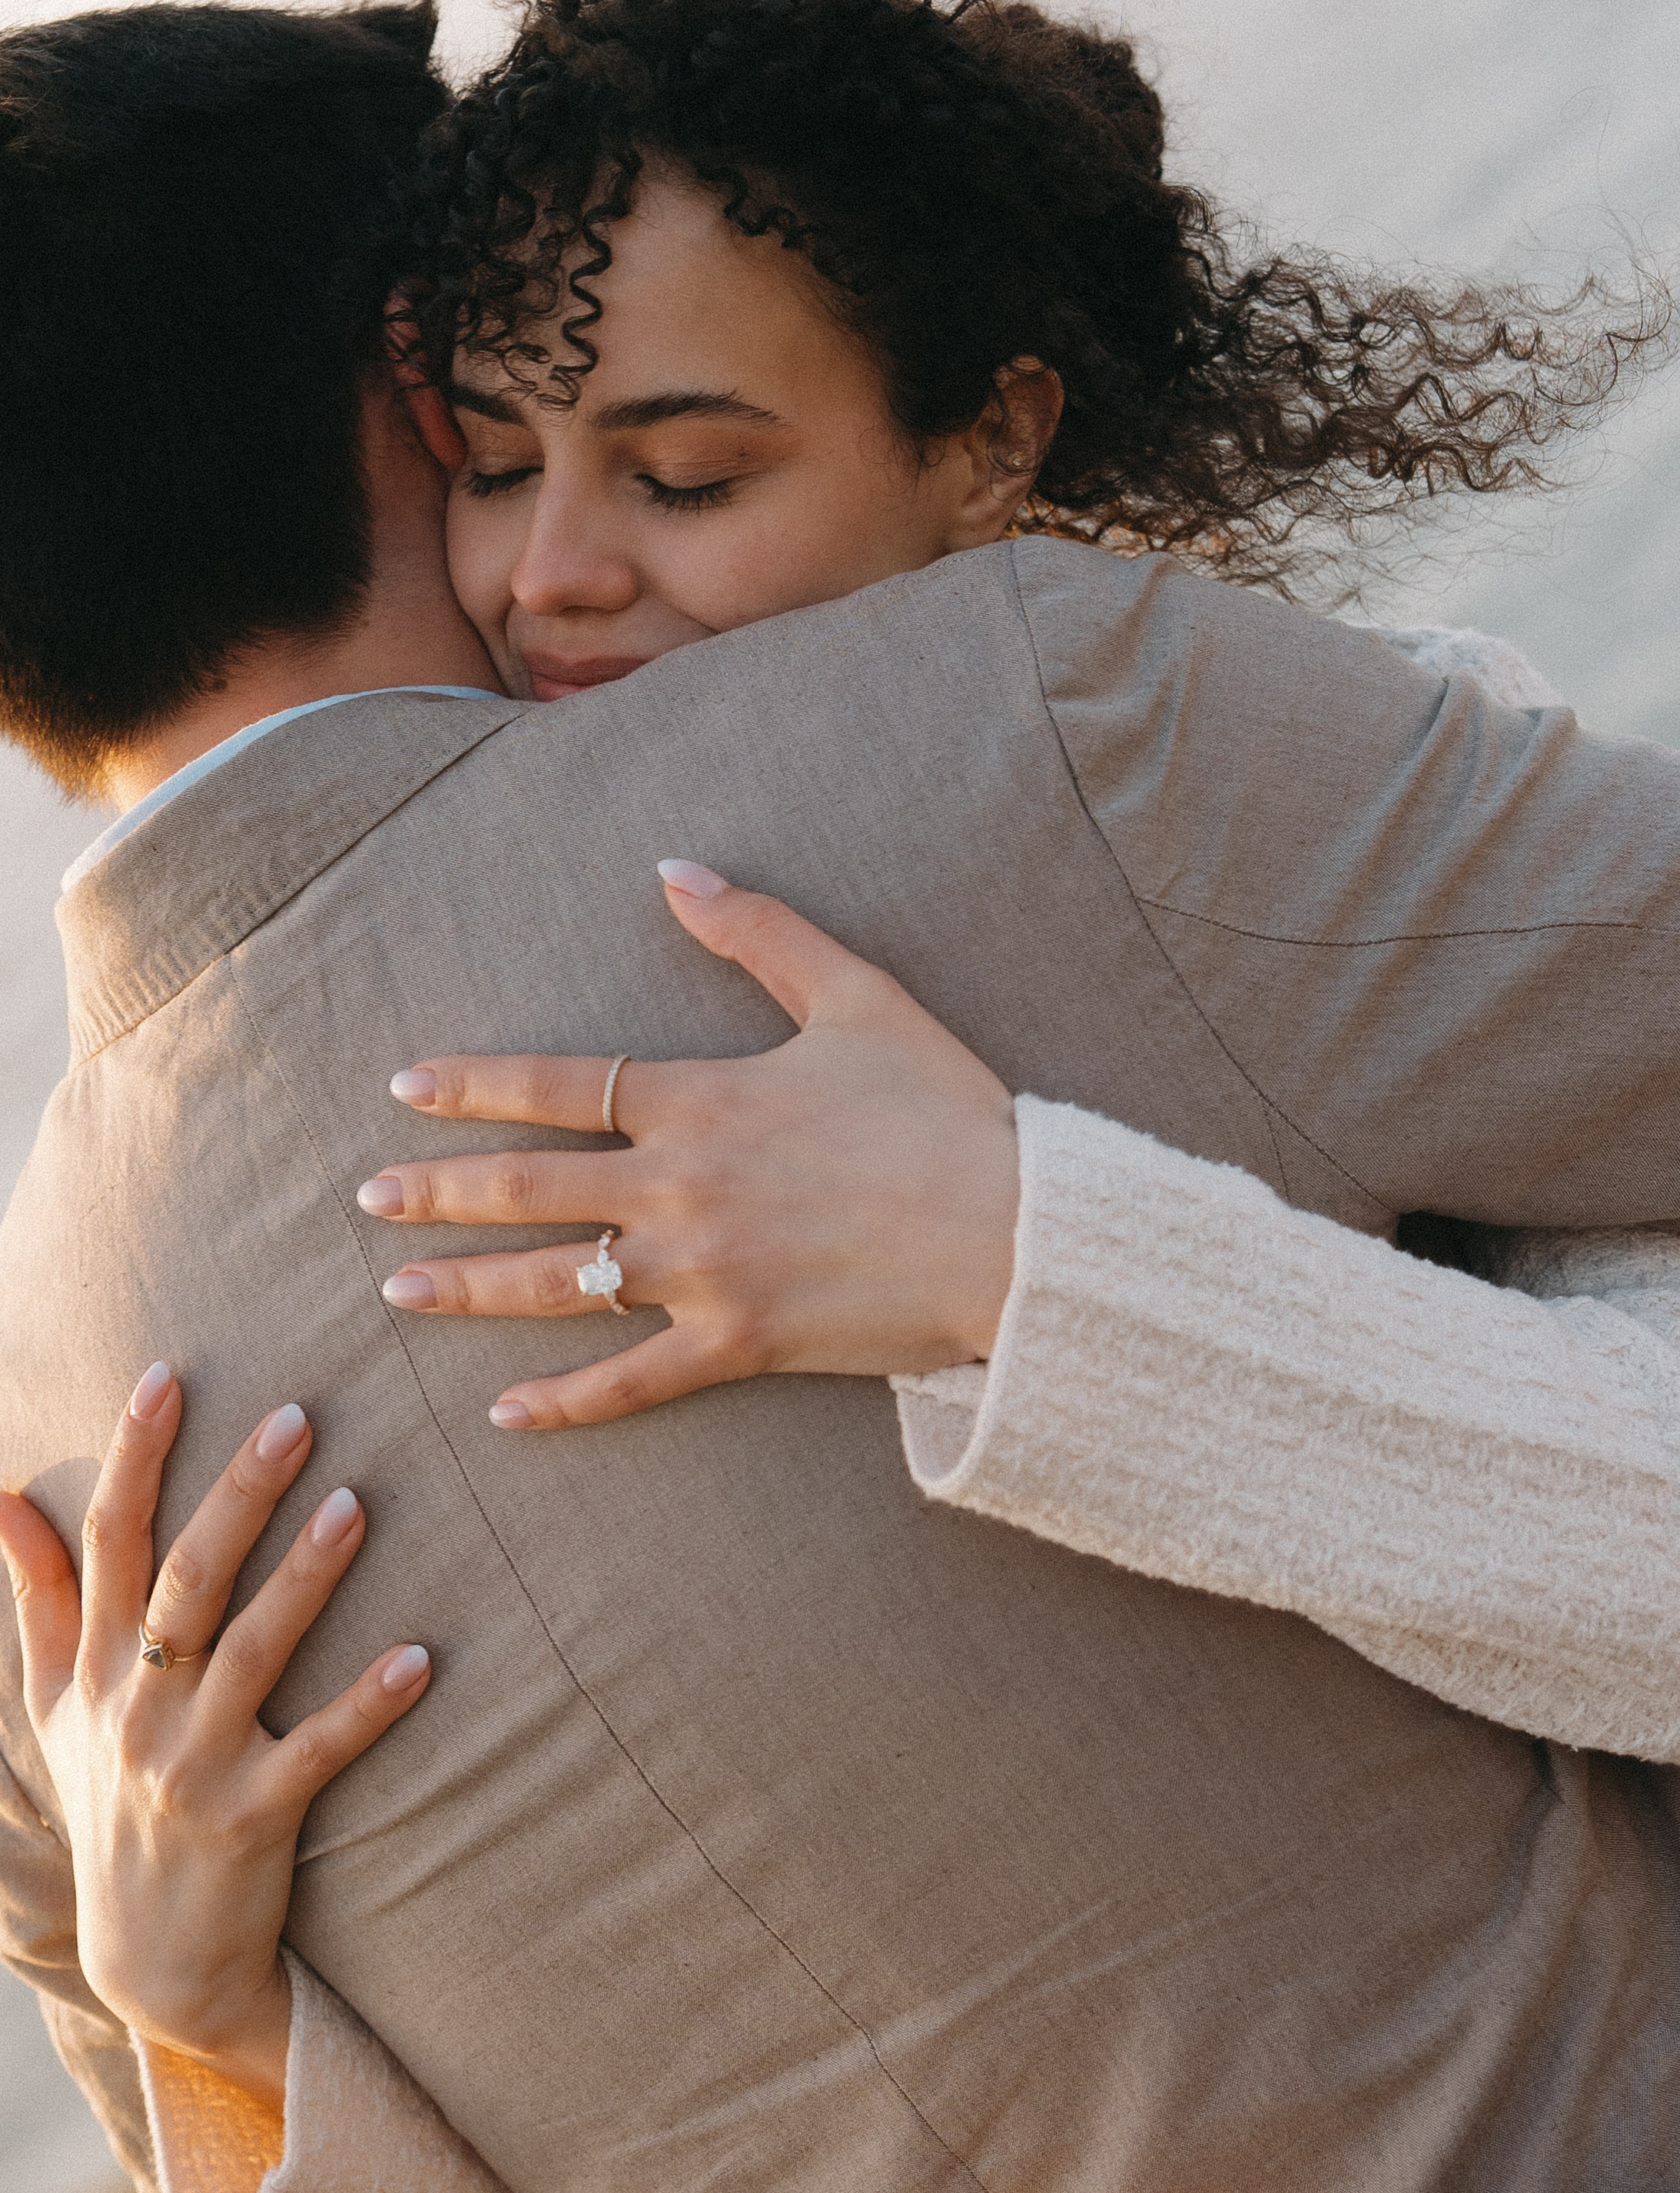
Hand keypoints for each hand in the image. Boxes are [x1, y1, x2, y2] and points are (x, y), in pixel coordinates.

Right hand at [0, 1367, 430, 2109]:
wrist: (148, 1959)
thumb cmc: (111, 1800)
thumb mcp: (56, 1703)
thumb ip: (41, 1596)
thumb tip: (6, 1493)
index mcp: (95, 1666)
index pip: (109, 1540)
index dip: (135, 1454)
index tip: (169, 1374)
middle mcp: (136, 1706)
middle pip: (186, 1578)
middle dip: (239, 1492)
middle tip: (298, 1413)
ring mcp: (192, 1765)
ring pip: (252, 1652)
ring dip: (306, 1576)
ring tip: (359, 1504)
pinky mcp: (254, 1819)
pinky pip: (318, 1751)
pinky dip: (368, 1705)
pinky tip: (420, 1658)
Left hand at [360, 864, 1019, 1427]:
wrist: (1018, 1234)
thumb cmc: (943, 1111)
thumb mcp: (856, 997)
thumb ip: (759, 932)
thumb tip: (673, 870)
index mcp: (702, 1100)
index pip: (559, 1085)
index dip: (475, 1086)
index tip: (405, 1088)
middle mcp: (682, 1188)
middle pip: (532, 1188)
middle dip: (439, 1191)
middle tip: (367, 1196)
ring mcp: (704, 1274)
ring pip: (558, 1285)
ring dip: (470, 1287)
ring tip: (398, 1290)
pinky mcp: (739, 1345)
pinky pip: (631, 1383)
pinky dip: (565, 1402)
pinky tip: (504, 1413)